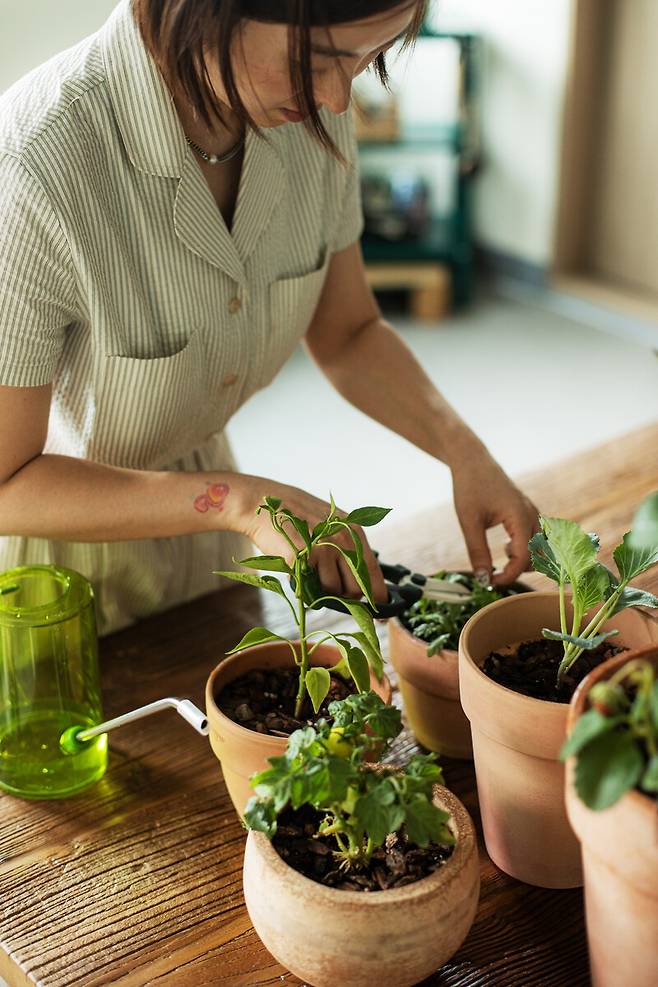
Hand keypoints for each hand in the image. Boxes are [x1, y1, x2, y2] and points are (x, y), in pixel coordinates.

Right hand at [237, 477, 387, 603]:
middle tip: (331, 588)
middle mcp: (342, 541)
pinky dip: (304, 586)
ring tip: (310, 572)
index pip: (373, 574)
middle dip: (346, 597)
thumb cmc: (298, 518)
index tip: (376, 613)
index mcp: (353, 533)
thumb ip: (348, 549)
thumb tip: (362, 586)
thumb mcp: (332, 525)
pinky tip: (296, 569)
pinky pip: (310, 589)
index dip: (376, 597)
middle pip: (357, 589)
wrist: (262, 504)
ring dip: (322, 591)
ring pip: (333, 592)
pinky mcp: (301, 559)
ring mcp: (322, 550)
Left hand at [450, 451, 539, 585]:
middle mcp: (532, 515)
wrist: (472, 461)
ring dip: (525, 559)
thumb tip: (483, 579)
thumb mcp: (469, 522)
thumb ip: (477, 551)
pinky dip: (527, 549)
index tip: (491, 582)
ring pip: (543, 548)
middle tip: (494, 573)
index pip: (525, 557)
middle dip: (519, 569)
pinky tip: (506, 546)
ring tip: (501, 553)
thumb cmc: (470, 487)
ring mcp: (533, 513)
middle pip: (540, 556)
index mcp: (520, 516)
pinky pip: (538, 539)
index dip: (509, 575)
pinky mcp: (529, 513)